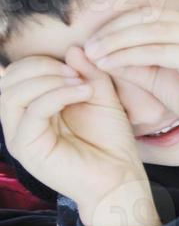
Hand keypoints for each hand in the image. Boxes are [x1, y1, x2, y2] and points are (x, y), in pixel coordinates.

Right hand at [0, 51, 147, 218]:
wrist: (120, 177)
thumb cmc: (111, 141)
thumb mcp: (101, 97)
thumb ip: (87, 73)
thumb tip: (73, 48)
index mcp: (33, 109)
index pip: (18, 74)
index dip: (43, 61)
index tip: (78, 64)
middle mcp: (20, 122)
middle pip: (9, 80)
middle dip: (42, 67)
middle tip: (76, 73)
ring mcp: (20, 136)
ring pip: (13, 94)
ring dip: (48, 79)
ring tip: (81, 83)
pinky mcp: (28, 148)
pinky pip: (31, 112)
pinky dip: (57, 95)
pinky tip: (84, 93)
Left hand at [82, 9, 178, 145]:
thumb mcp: (160, 78)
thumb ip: (134, 63)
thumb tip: (98, 54)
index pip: (150, 14)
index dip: (118, 23)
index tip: (93, 39)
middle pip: (149, 18)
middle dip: (113, 30)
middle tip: (87, 45)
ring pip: (151, 31)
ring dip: (117, 41)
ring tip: (93, 53)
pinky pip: (159, 51)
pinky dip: (130, 55)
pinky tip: (110, 64)